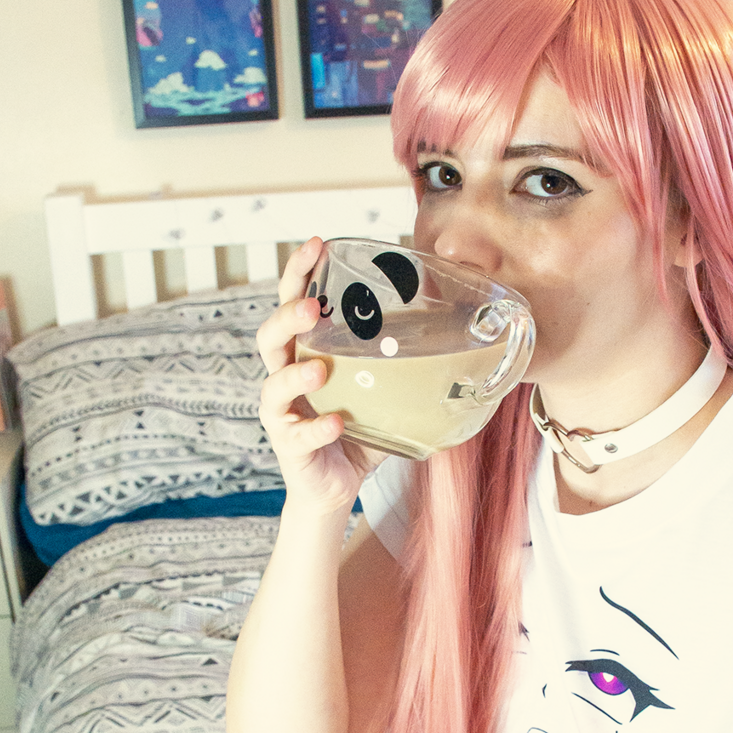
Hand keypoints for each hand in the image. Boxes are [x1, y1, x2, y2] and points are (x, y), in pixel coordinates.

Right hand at [256, 238, 384, 513]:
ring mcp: (283, 414)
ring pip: (273, 385)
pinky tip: (338, 423)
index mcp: (305, 354)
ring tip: (321, 368)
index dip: (300, 272)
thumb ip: (408, 361)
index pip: (293, 304)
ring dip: (295, 373)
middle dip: (286, 316)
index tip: (318, 244)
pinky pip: (299, 434)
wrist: (337, 488)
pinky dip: (318, 428)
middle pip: (269, 337)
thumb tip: (462, 329)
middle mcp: (285, 378)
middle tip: (312, 306)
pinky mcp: (290, 447)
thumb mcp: (385, 390)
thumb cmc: (356, 432)